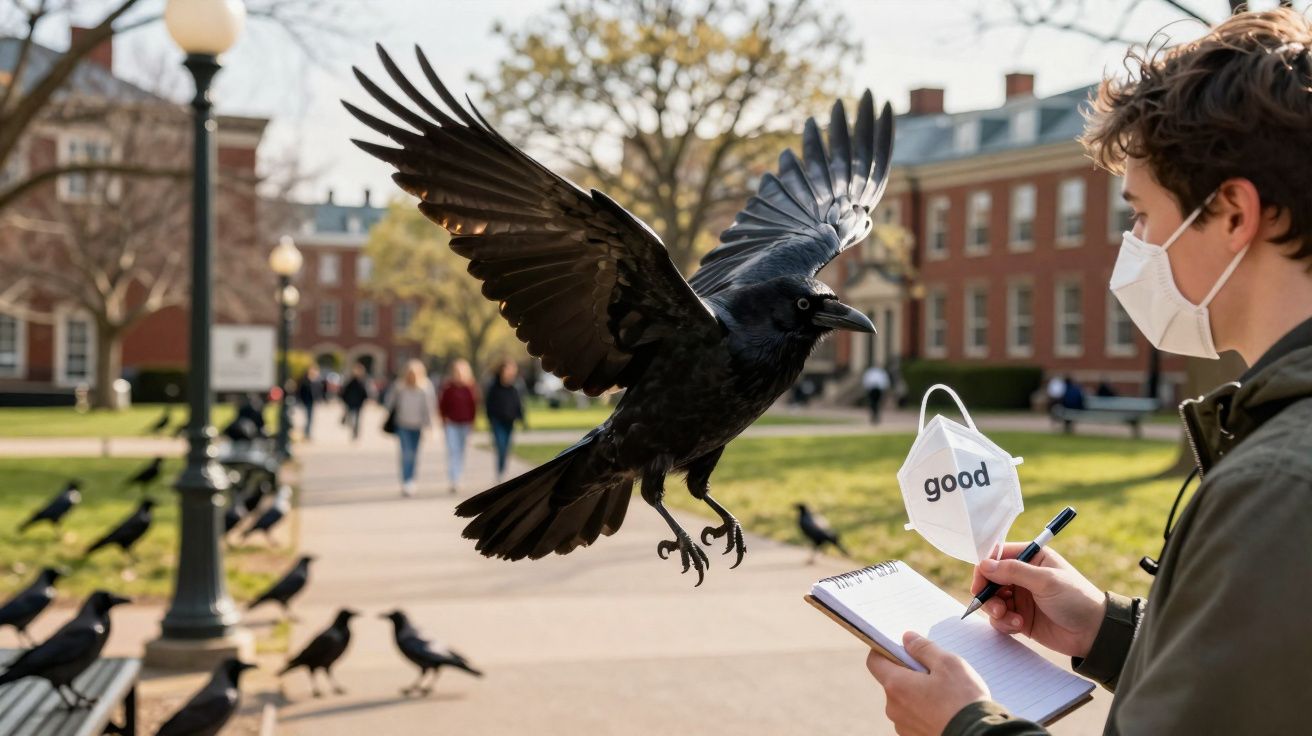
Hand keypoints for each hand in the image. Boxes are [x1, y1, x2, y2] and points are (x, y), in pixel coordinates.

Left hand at [866, 632, 990, 734]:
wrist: (977, 735)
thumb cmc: (963, 699)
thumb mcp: (947, 663)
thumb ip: (923, 648)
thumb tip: (907, 639)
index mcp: (896, 685)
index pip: (875, 661)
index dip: (884, 650)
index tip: (901, 648)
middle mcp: (893, 707)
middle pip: (892, 681)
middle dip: (909, 673)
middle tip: (934, 671)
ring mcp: (902, 725)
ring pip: (904, 701)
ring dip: (917, 693)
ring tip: (944, 693)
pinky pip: (914, 717)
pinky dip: (924, 711)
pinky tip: (945, 710)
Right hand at [972, 543, 1105, 658]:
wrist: (1094, 633)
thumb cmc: (1076, 599)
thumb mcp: (1046, 581)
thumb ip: (1013, 571)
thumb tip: (984, 565)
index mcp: (1032, 558)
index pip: (997, 556)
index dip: (984, 568)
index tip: (980, 584)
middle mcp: (1023, 576)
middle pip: (990, 580)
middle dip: (988, 594)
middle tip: (995, 606)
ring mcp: (1021, 597)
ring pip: (992, 600)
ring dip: (995, 610)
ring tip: (1010, 618)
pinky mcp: (1020, 618)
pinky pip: (1000, 618)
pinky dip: (1003, 623)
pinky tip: (1019, 626)